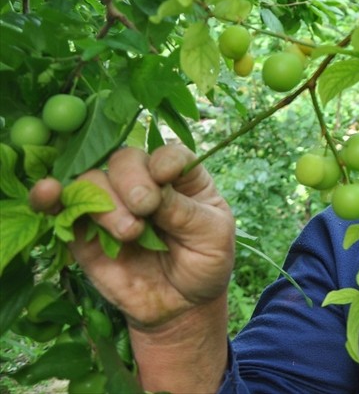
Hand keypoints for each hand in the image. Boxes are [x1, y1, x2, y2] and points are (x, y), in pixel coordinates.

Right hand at [29, 145, 234, 331]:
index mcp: (182, 178)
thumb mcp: (212, 235)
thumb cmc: (205, 262)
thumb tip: (155, 190)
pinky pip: (60, 209)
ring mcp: (112, 207)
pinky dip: (49, 198)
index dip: (164, 160)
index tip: (165, 176)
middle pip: (125, 160)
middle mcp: (144, 184)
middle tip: (144, 207)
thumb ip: (184, 211)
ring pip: (92, 181)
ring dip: (104, 200)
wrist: (181, 305)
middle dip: (131, 180)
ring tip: (128, 232)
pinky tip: (46, 193)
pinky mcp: (84, 234)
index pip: (168, 154)